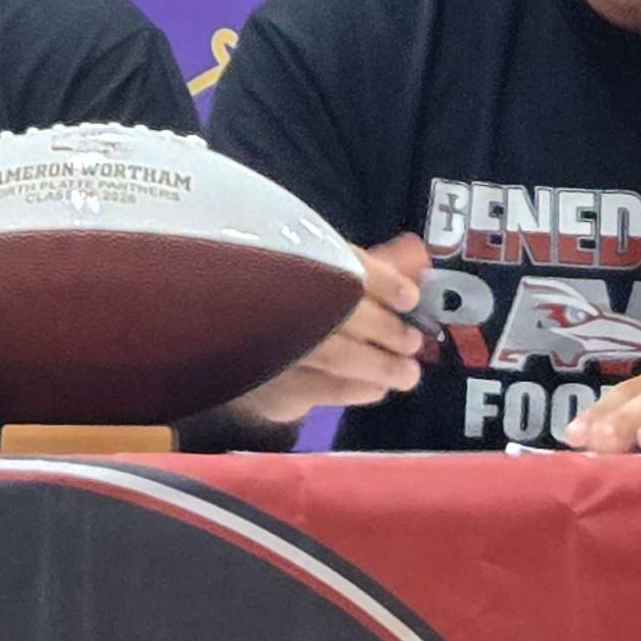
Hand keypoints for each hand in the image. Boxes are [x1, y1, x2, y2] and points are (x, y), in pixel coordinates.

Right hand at [234, 232, 430, 425]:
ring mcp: (271, 346)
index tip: (410, 298)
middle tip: (412, 341)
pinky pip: (322, 390)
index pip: (343, 265)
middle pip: (342, 311)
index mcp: (291, 259)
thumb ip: (371, 266)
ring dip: (380, 366)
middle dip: (386, 329)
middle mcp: (276, 299)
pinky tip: (375, 387)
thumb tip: (418, 251)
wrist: (223, 343)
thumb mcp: (323, 274)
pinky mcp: (271, 387)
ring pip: (335, 355)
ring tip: (407, 373)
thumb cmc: (285, 304)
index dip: (383, 282)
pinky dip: (356, 389)